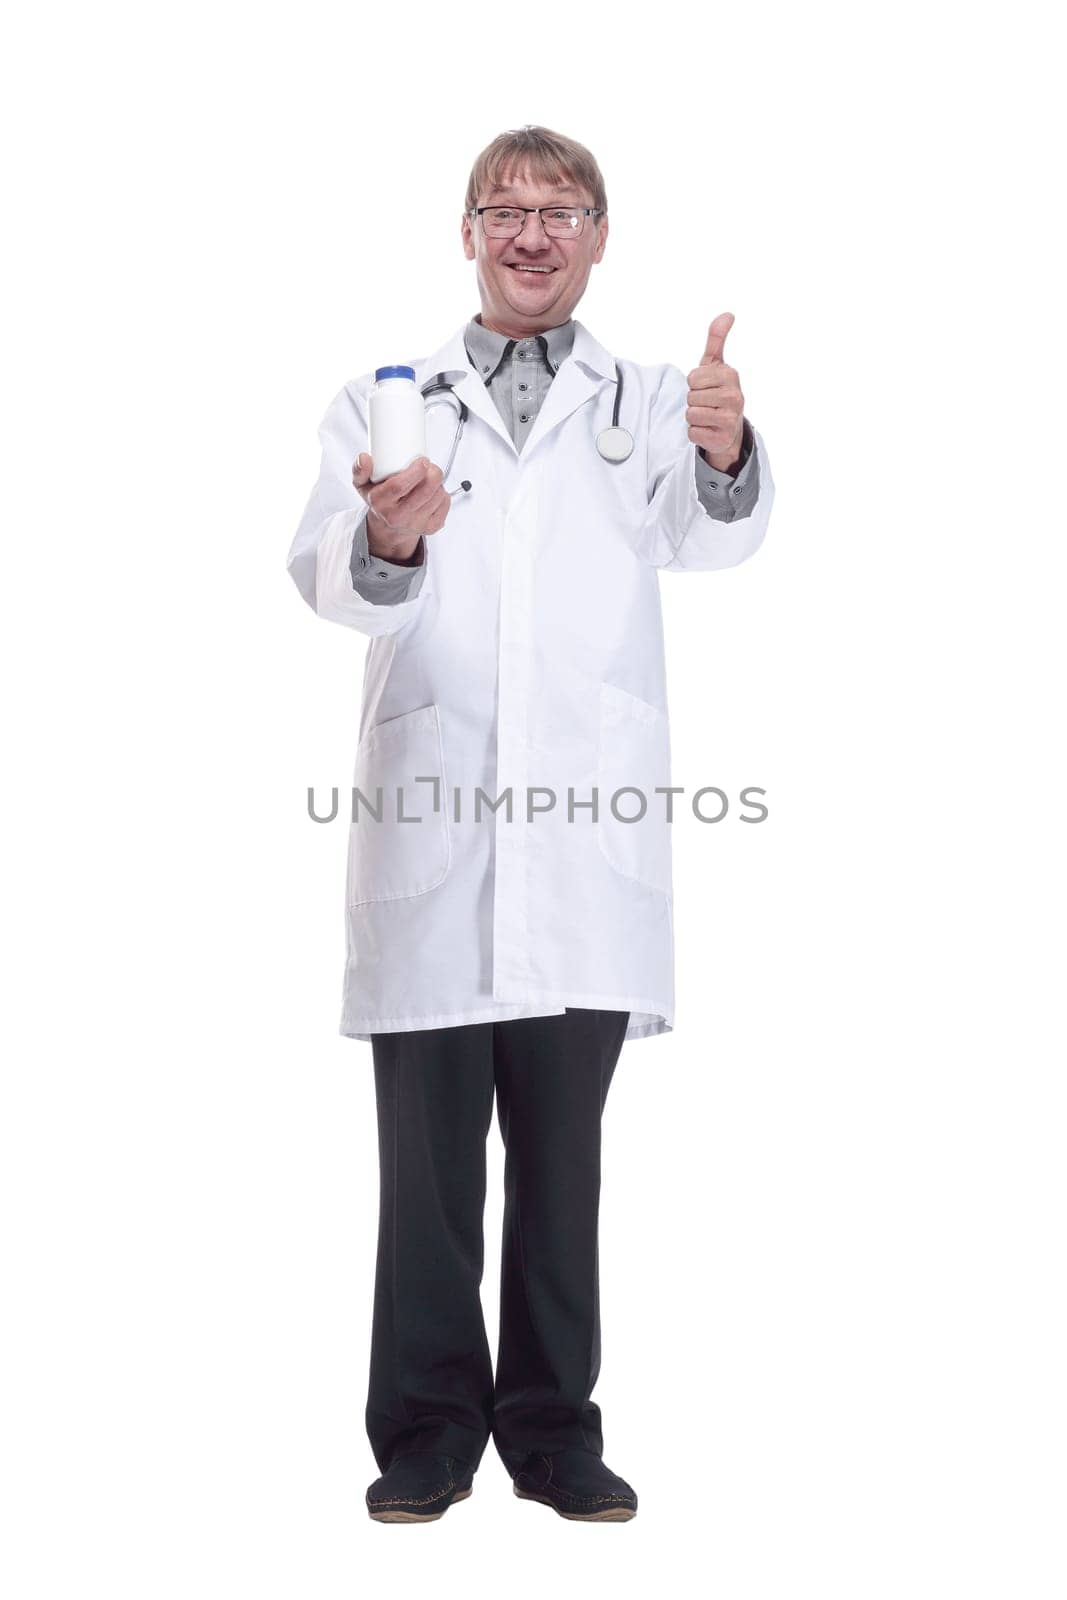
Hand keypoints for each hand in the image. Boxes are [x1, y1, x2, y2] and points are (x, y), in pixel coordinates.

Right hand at [352, 453, 450, 562]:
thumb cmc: (379, 500)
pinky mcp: (431, 528)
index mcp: (380, 503)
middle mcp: (398, 517)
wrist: (389, 528)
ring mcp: (416, 524)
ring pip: (438, 496)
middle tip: (430, 466)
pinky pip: (445, 503)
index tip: (422, 460)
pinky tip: (433, 492)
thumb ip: (359, 469)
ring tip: (428, 479)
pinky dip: (443, 493)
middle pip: (424, 491)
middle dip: (433, 474)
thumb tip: (364, 457)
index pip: (399, 486)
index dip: (415, 471)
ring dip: (438, 482)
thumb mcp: (362, 485)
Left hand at [686, 313, 745, 471]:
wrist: (729, 427)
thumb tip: (728, 314)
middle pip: (691, 397)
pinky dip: (696, 433)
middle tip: (707, 403)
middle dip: (694, 401)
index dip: (694, 384)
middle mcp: (735, 397)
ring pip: (691, 415)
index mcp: (731, 375)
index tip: (706, 387)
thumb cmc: (718, 391)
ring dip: (694, 417)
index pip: (693, 378)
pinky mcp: (722, 439)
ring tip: (708, 416)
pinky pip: (693, 433)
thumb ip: (717, 339)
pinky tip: (708, 430)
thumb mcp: (716, 365)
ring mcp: (730, 419)